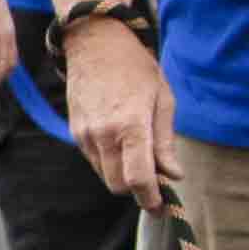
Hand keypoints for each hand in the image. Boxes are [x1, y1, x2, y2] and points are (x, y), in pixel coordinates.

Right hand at [65, 14, 172, 209]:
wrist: (96, 43)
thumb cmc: (137, 68)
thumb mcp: (162, 100)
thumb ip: (165, 142)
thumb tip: (173, 174)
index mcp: (130, 125)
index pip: (138, 179)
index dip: (151, 199)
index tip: (162, 206)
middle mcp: (103, 135)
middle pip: (118, 185)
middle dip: (137, 189)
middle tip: (156, 179)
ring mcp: (85, 135)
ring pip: (105, 175)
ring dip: (123, 175)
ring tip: (140, 155)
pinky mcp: (75, 132)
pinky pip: (94, 160)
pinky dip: (110, 161)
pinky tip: (121, 141)